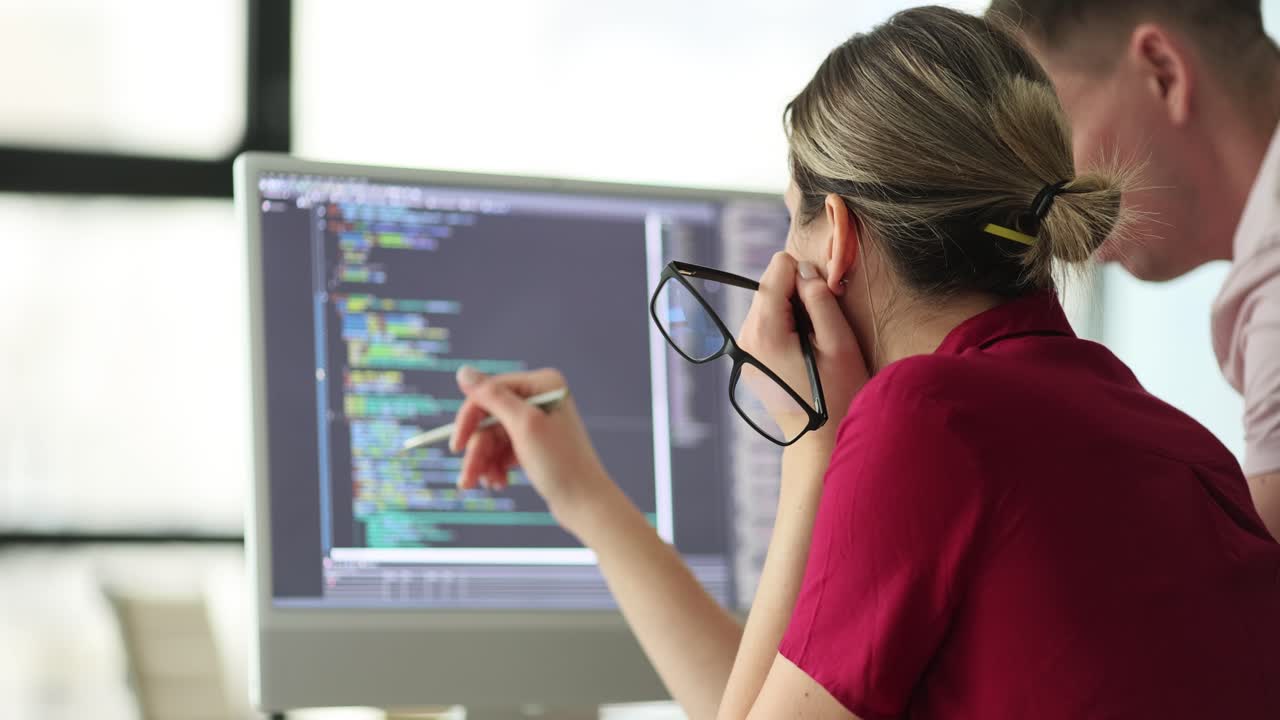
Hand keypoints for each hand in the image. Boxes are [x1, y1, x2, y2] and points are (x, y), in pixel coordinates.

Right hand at [449, 366, 616, 533]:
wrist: (584, 502)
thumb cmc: (560, 463)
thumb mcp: (524, 426)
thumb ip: (492, 397)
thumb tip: (463, 372)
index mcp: (542, 384)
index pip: (489, 392)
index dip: (469, 419)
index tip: (456, 446)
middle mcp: (540, 398)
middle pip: (489, 419)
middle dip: (477, 450)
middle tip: (467, 480)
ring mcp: (537, 422)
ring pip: (492, 438)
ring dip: (483, 462)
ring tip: (488, 486)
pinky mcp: (534, 443)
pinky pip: (502, 450)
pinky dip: (495, 467)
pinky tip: (499, 483)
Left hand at [736, 252, 867, 449]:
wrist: (819, 439)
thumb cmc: (837, 393)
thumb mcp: (838, 342)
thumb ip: (820, 299)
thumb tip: (804, 269)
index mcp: (766, 329)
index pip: (778, 268)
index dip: (807, 276)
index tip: (823, 303)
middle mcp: (747, 335)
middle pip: (771, 283)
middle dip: (798, 294)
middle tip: (821, 328)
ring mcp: (744, 347)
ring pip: (768, 301)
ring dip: (793, 311)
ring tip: (812, 343)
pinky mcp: (749, 356)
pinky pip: (766, 322)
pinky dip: (785, 326)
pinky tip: (801, 351)